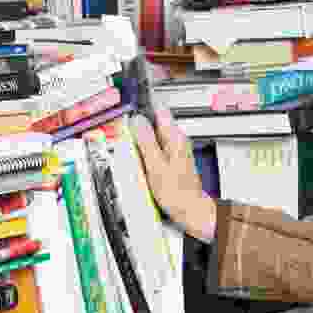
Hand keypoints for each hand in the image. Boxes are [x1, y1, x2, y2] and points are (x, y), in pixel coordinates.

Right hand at [131, 103, 217, 243]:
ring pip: (151, 135)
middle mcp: (176, 141)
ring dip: (139, 137)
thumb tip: (137, 121)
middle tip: (122, 125)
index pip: (159, 109)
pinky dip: (143, 150)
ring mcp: (173, 150)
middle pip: (153, 121)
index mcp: (174, 138)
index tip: (129, 101)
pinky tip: (136, 157)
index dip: (143, 103)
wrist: (191, 211)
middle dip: (137, 122)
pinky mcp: (169, 160)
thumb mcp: (156, 166)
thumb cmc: (178, 193)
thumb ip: (146, 142)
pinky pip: (152, 148)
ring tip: (127, 141)